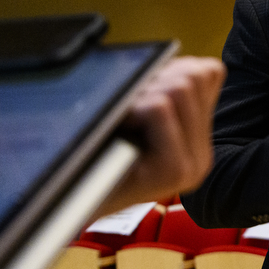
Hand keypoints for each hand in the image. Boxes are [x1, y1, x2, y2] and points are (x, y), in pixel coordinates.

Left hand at [92, 57, 225, 219]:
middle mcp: (203, 154)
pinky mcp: (173, 171)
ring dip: (141, 94)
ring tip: (121, 121)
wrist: (59, 207)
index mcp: (199, 138)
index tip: (136, 98)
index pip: (209, 71)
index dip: (166, 70)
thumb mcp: (136, 118)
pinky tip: (116, 131)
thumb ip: (165, 90)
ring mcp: (192, 165)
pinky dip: (132, 109)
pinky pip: (159, 108)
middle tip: (124, 111)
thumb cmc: (89, 155)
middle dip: (153, 80)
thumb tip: (181, 61)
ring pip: (178, 88)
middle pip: (193, 77)